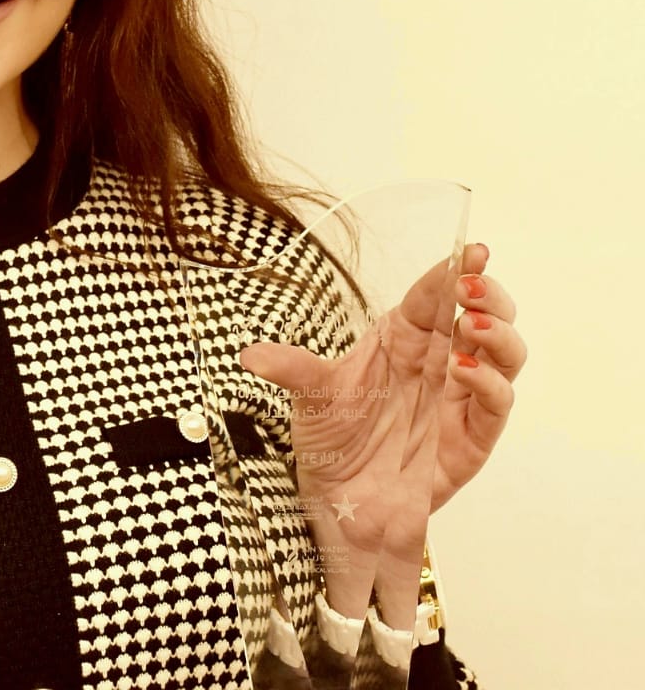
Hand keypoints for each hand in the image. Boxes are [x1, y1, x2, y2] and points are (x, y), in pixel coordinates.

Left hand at [239, 243, 524, 613]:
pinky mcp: (473, 436)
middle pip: (484, 313)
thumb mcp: (309, 394)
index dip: (456, 269)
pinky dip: (488, 381)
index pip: (435, 293)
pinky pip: (496, 402)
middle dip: (488, 294)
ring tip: (470, 323)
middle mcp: (437, 360)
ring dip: (497, 332)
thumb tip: (249, 355)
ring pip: (503, 353)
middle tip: (470, 288)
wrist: (341, 502)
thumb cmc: (332, 436)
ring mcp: (460, 397)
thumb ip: (291, 368)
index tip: (470, 251)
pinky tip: (462, 370)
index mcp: (404, 336)